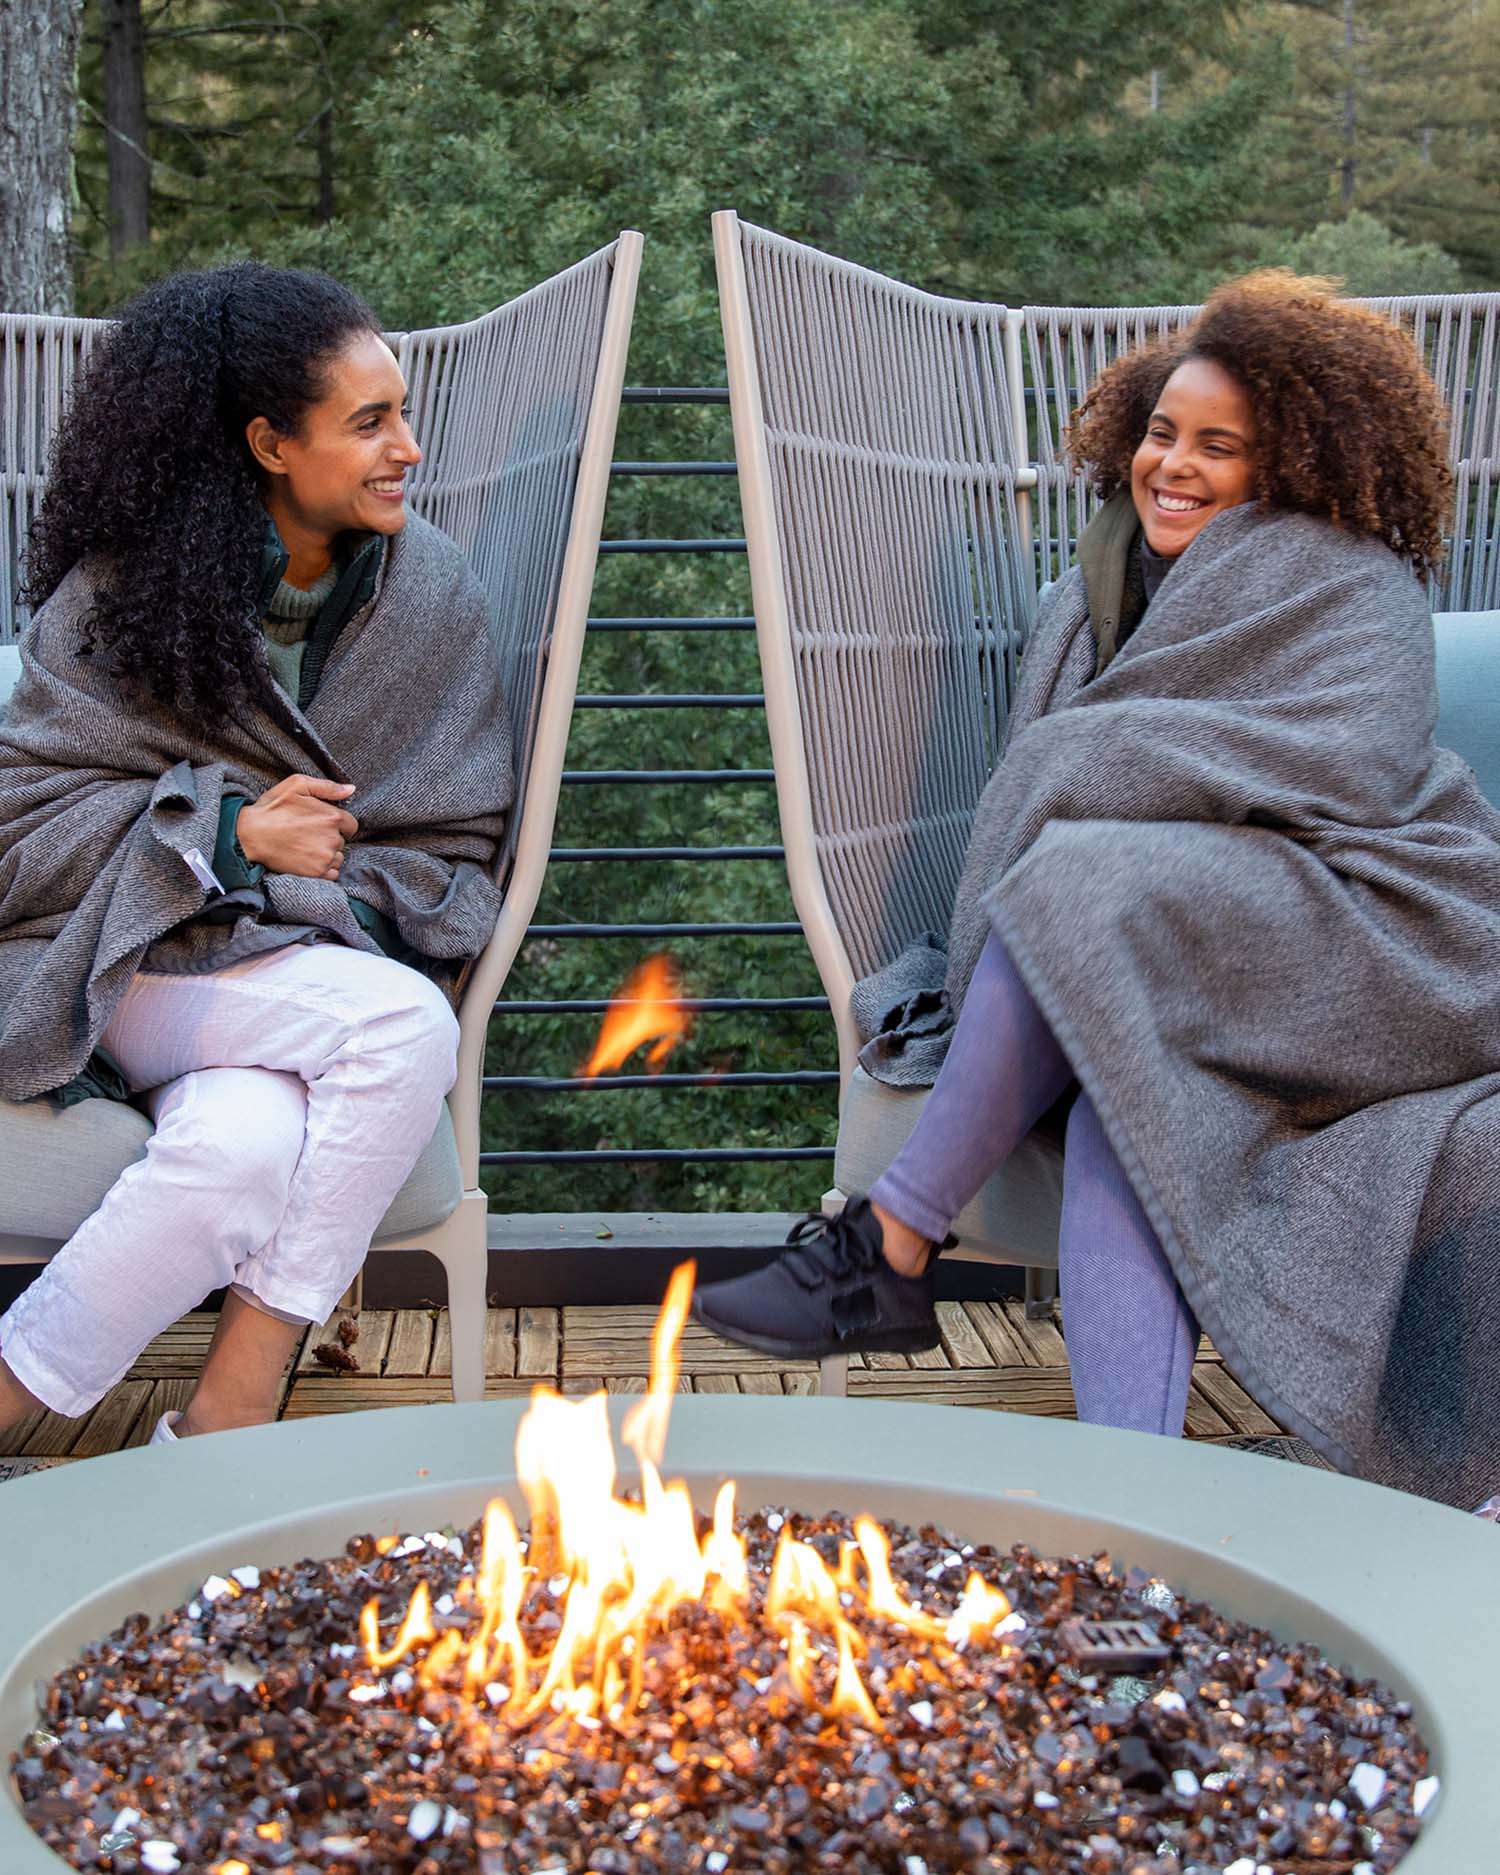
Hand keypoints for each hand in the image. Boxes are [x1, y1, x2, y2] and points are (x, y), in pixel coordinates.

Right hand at [236, 775, 357, 880]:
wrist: (249, 836)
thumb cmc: (272, 808)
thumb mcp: (297, 786)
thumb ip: (327, 787)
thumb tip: (351, 789)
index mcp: (332, 817)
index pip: (351, 825)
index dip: (337, 824)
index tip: (321, 824)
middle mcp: (333, 839)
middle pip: (342, 841)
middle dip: (330, 838)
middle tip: (308, 835)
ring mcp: (325, 858)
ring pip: (338, 858)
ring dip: (328, 854)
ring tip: (306, 848)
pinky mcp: (316, 873)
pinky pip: (332, 874)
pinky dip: (324, 869)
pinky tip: (308, 861)